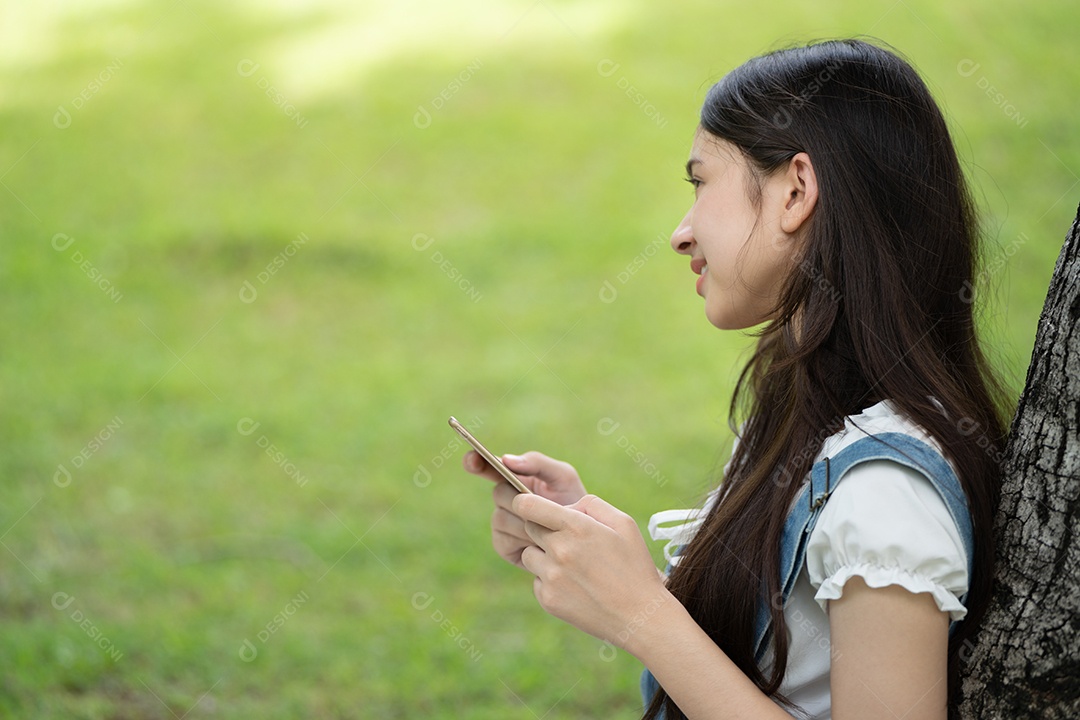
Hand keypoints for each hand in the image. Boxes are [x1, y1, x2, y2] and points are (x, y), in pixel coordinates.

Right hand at [462, 450, 586, 568]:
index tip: (471, 458)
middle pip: (498, 494)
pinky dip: (523, 540)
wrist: (584, 540)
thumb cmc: (574, 501)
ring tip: (549, 526)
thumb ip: (537, 462)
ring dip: (525, 523)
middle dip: (520, 499)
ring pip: (500, 519)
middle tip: (543, 506)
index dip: (476, 461)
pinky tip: (540, 542)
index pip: (488, 467)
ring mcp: (501, 523)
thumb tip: (506, 459)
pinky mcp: (503, 546)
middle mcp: (503, 500)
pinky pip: (503, 540)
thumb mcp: (562, 476)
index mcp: (514, 478)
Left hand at [513, 493, 670, 652]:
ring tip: (573, 565)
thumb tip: (565, 506)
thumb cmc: (635, 566)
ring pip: (530, 555)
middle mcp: (559, 550)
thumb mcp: (624, 523)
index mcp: (576, 527)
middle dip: (542, 529)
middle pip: (528, 528)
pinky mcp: (548, 600)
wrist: (640, 616)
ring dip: (544, 555)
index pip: (528, 506)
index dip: (523, 502)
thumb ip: (591, 504)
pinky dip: (549, 580)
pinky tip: (575, 586)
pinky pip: (537, 581)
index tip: (528, 505)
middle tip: (567, 540)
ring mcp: (551, 577)